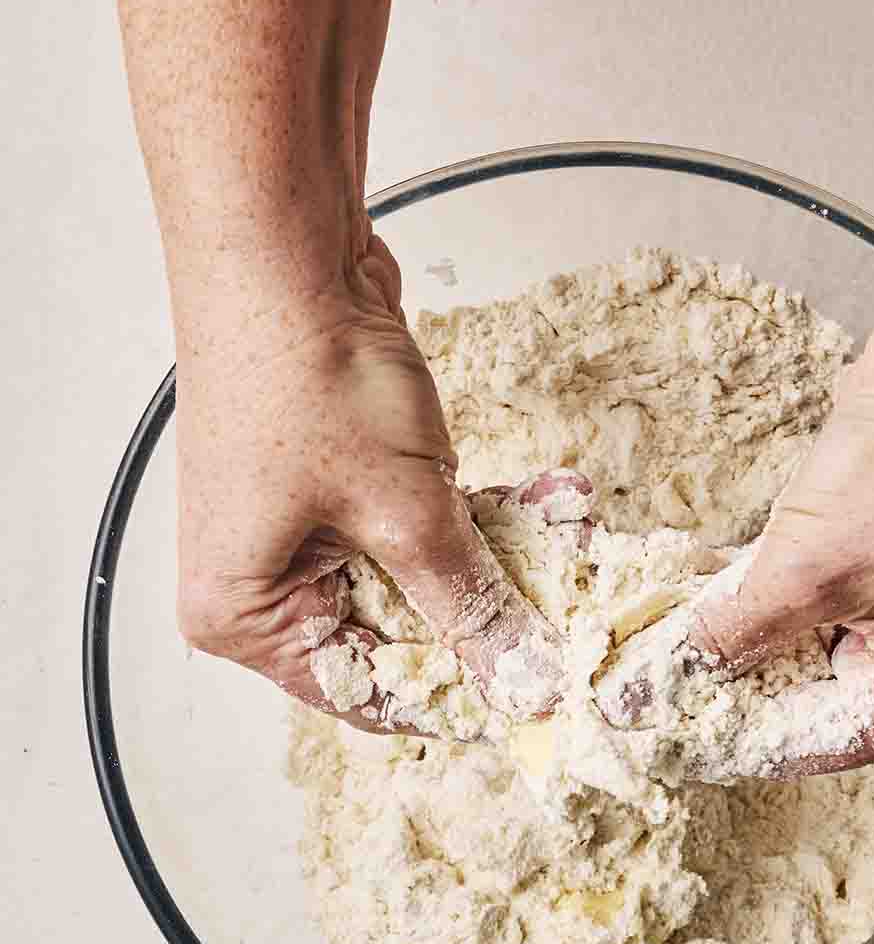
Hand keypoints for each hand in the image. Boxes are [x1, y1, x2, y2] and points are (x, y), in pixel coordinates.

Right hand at [173, 233, 567, 732]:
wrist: (284, 247)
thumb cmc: (312, 376)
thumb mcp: (406, 514)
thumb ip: (469, 605)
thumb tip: (524, 680)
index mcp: (240, 617)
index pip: (367, 694)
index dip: (458, 697)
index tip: (536, 695)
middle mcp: (253, 585)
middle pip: (392, 638)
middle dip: (480, 612)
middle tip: (562, 609)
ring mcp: (287, 532)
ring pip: (410, 580)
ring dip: (484, 559)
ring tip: (557, 536)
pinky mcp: (324, 484)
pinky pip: (405, 528)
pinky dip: (461, 516)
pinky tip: (535, 500)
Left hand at [682, 303, 873, 773]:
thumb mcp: (809, 572)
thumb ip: (729, 634)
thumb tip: (653, 683)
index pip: (815, 744)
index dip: (728, 738)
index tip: (652, 737)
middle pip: (803, 693)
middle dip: (723, 678)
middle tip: (634, 684)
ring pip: (793, 635)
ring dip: (726, 627)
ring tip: (642, 638)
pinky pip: (799, 585)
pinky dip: (747, 583)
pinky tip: (681, 587)